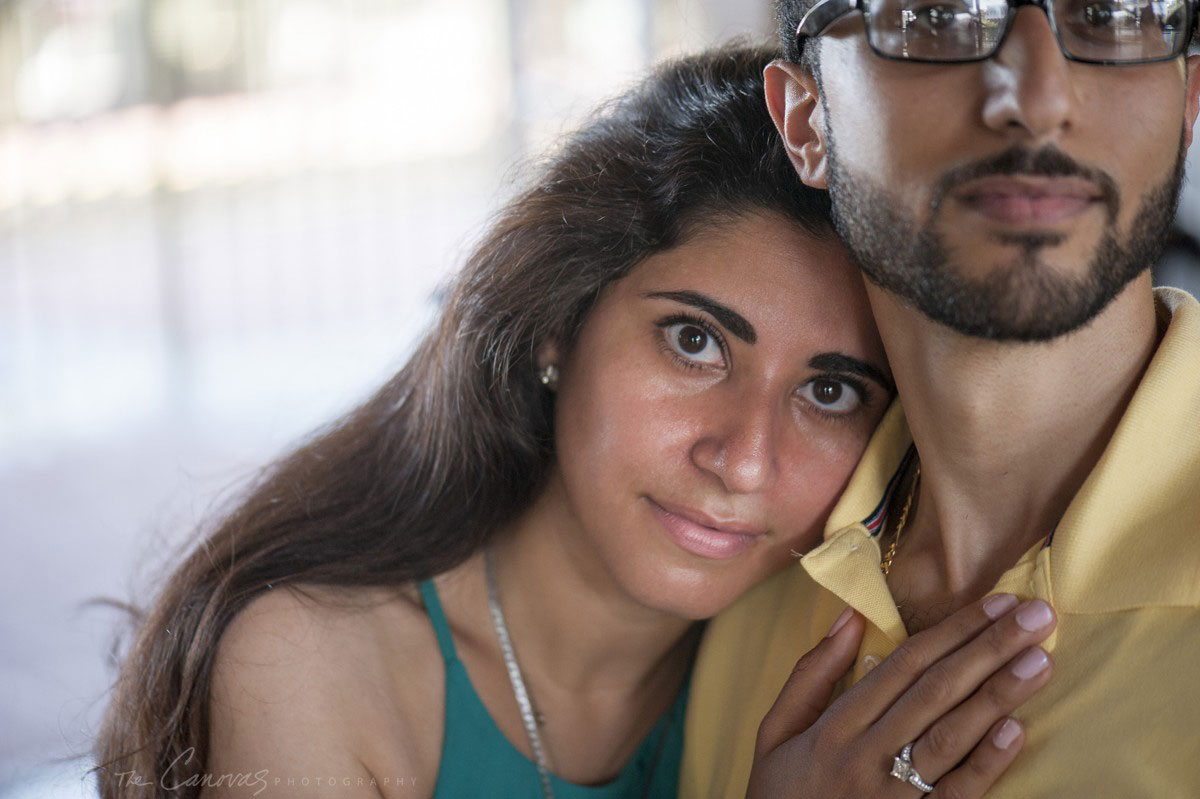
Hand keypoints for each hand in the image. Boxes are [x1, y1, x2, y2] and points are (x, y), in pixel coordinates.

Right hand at [747, 594, 1055, 797]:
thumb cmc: (779, 795)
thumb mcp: (777, 731)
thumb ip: (811, 673)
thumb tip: (851, 616)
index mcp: (835, 725)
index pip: (904, 665)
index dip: (952, 631)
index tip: (995, 602)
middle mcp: (864, 755)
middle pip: (935, 692)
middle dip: (989, 649)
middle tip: (1036, 616)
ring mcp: (889, 796)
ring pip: (949, 736)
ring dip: (997, 695)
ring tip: (1039, 660)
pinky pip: (954, 795)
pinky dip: (985, 763)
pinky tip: (1015, 731)